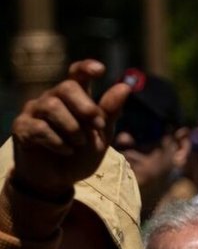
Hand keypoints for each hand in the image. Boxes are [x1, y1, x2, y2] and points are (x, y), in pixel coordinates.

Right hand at [10, 60, 128, 196]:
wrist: (59, 180)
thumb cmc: (80, 154)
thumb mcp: (101, 136)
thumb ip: (110, 112)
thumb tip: (125, 86)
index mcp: (74, 98)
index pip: (77, 74)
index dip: (86, 68)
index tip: (100, 70)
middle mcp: (52, 99)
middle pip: (67, 87)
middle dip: (86, 106)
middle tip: (98, 126)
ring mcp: (34, 111)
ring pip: (52, 106)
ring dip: (73, 128)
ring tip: (79, 144)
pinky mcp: (21, 127)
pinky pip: (39, 127)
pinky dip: (58, 142)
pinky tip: (66, 151)